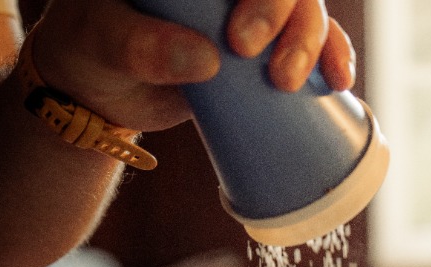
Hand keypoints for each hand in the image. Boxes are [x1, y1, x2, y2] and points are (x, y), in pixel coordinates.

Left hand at [31, 0, 355, 133]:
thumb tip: (207, 60)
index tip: (242, 40)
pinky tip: (337, 80)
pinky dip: (330, 58)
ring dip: (313, 41)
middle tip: (267, 68)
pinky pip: (311, 42)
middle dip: (291, 19)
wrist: (103, 94)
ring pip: (305, 7)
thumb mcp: (103, 43)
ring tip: (290, 83)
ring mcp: (249, 8)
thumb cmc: (92, 53)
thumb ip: (142, 47)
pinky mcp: (264, 46)